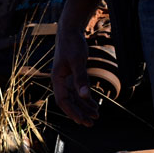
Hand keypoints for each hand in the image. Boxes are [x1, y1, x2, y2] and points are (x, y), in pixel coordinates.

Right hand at [51, 0, 101, 125]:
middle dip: (80, 113)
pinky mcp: (73, 74)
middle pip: (69, 102)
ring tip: (96, 115)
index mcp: (57, 79)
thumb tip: (84, 96)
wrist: (70, 30)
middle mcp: (60, 81)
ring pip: (75, 97)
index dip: (73, 112)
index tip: (83, 121)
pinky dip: (86, 97)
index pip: (63, 101)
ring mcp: (66, 78)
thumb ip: (81, 78)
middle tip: (92, 123)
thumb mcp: (78, 60)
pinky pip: (78, 90)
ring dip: (84, 107)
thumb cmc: (72, 44)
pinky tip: (94, 104)